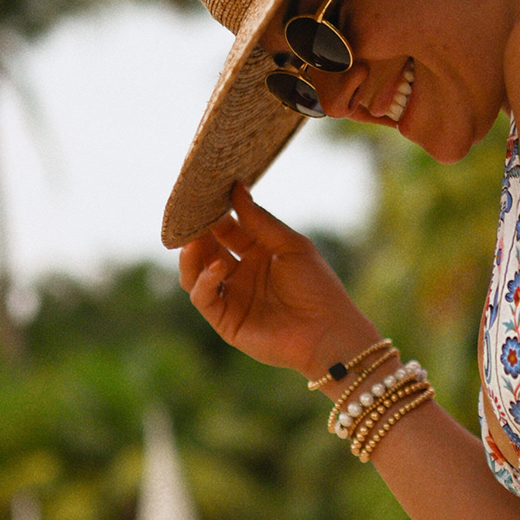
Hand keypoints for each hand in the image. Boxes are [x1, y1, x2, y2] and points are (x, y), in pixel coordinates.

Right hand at [179, 181, 364, 377]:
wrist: (328, 332)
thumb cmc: (317, 287)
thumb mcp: (290, 245)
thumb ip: (260, 220)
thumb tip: (236, 187)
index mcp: (258, 253)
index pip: (226, 229)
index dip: (214, 214)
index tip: (203, 195)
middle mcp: (241, 274)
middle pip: (207, 249)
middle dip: (197, 233)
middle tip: (191, 217)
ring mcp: (232, 297)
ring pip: (195, 273)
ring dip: (192, 256)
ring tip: (194, 241)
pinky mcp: (225, 320)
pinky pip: (203, 298)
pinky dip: (204, 281)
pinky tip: (218, 267)